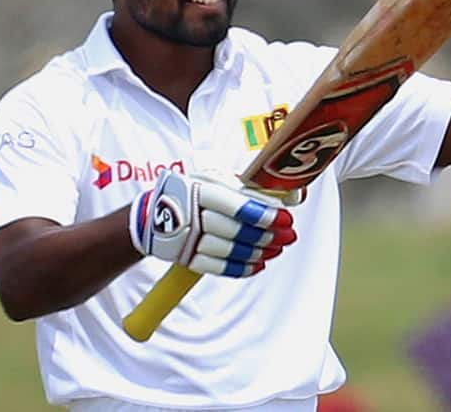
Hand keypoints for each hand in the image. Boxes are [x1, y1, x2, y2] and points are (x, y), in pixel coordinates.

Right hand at [129, 170, 296, 276]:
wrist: (154, 213)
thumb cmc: (198, 193)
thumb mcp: (221, 182)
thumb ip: (254, 188)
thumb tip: (295, 195)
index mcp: (202, 187)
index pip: (237, 203)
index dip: (265, 214)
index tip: (287, 220)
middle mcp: (190, 211)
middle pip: (234, 229)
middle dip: (266, 236)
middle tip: (288, 237)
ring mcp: (185, 236)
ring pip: (226, 249)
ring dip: (256, 252)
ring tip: (275, 250)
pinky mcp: (183, 256)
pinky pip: (215, 267)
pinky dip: (240, 268)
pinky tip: (258, 264)